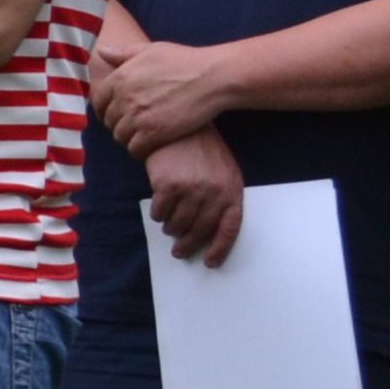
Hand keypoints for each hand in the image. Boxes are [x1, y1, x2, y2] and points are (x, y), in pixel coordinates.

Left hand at [92, 36, 236, 153]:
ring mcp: (138, 117)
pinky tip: (149, 145)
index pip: (97, 101)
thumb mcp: (152, 50)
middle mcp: (124, 98)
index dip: (104, 109)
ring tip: (141, 135)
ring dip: (128, 138)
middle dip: (118, 124)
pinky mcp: (153, 133)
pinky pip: (134, 148)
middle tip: (132, 125)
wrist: (214, 77)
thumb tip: (101, 51)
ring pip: (120, 136)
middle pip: (109, 121)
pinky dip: (139, 149)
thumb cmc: (185, 61)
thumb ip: (123, 53)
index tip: (114, 113)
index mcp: (120, 78)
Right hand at [144, 128, 244, 264]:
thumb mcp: (223, 172)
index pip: (229, 229)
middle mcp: (214, 193)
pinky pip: (160, 213)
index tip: (210, 262)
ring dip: (171, 229)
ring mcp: (191, 190)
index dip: (220, 249)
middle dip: (188, 245)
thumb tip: (207, 227)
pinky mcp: (168, 186)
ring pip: (177, 225)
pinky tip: (160, 209)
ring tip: (169, 227)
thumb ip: (221, 197)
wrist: (182, 126)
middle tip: (180, 252)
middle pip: (200, 231)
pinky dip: (158, 215)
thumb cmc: (203, 150)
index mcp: (232, 190)